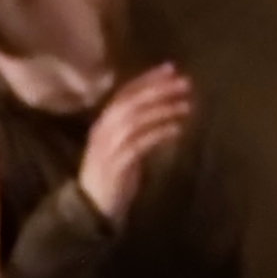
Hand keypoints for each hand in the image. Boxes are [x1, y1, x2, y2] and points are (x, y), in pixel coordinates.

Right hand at [78, 66, 196, 216]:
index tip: (170, 68)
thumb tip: (162, 110)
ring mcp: (108, 148)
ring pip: (135, 120)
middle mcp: (102, 131)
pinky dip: (159, 134)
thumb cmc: (111, 178)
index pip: (124, 94)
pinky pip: (140, 144)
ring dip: (162, 110)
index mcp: (102, 124)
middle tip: (183, 82)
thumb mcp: (122, 148)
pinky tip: (177, 129)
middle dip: (157, 90)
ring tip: (186, 105)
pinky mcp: (117, 165)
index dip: (146, 79)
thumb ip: (136, 130)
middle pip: (130, 103)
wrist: (91, 208)